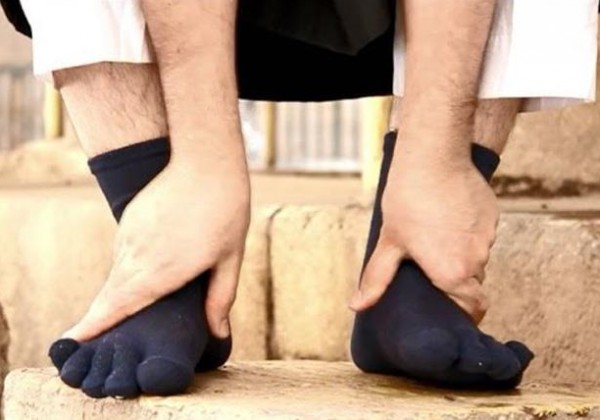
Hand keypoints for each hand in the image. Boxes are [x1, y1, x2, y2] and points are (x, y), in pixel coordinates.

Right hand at [64, 157, 249, 340]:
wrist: (204, 160)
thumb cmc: (224, 211)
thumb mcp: (230, 258)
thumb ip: (220, 298)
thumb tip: (219, 333)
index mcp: (161, 271)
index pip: (118, 305)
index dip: (94, 326)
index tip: (72, 340)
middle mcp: (137, 256)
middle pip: (110, 294)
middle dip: (99, 317)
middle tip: (90, 336)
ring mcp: (129, 235)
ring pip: (114, 273)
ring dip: (113, 294)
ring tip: (116, 312)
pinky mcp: (129, 219)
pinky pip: (120, 253)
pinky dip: (123, 270)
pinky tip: (138, 273)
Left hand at [351, 149, 497, 321]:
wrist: (432, 157)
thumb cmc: (408, 200)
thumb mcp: (389, 242)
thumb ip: (377, 278)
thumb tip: (358, 305)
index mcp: (454, 272)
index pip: (474, 307)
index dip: (467, 314)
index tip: (455, 312)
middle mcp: (477, 258)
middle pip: (473, 281)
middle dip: (456, 279)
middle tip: (434, 269)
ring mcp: (488, 236)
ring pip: (477, 255)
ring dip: (462, 253)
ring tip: (437, 236)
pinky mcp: (492, 216)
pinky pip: (482, 233)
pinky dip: (468, 232)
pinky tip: (448, 217)